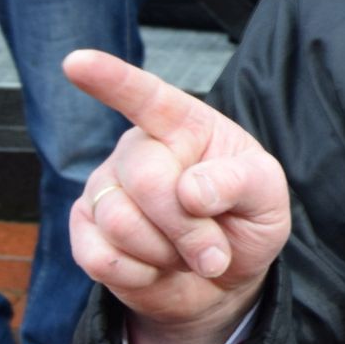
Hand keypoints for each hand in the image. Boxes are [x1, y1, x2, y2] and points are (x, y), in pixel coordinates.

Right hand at [64, 49, 290, 343]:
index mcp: (184, 126)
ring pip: (120, 222)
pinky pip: (100, 258)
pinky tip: (156, 267)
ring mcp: (105, 188)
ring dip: (167, 253)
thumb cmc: (245, 222)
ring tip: (186, 253)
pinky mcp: (84, 231)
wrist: (221, 280)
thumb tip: (191, 191)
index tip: (77, 63)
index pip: (148, 97)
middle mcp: (137, 149)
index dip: (112, 79)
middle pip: (146, 179)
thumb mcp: (267, 198)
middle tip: (214, 252)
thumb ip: (240, 183)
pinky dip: (140, 275)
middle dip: (187, 227)